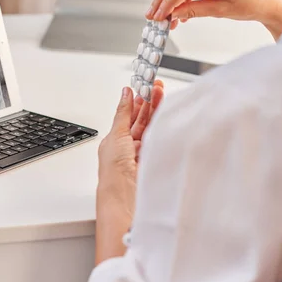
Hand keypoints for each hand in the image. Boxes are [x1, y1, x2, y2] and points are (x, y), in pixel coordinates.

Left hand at [95, 81, 164, 264]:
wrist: (123, 195)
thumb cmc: (113, 170)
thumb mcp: (116, 134)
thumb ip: (123, 113)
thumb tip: (125, 93)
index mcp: (117, 140)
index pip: (130, 115)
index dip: (138, 100)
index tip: (145, 86)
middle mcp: (131, 146)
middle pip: (143, 119)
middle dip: (150, 102)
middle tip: (157, 87)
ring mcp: (144, 152)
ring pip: (152, 126)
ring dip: (157, 110)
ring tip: (161, 93)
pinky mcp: (155, 158)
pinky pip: (160, 138)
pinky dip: (164, 126)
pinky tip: (167, 114)